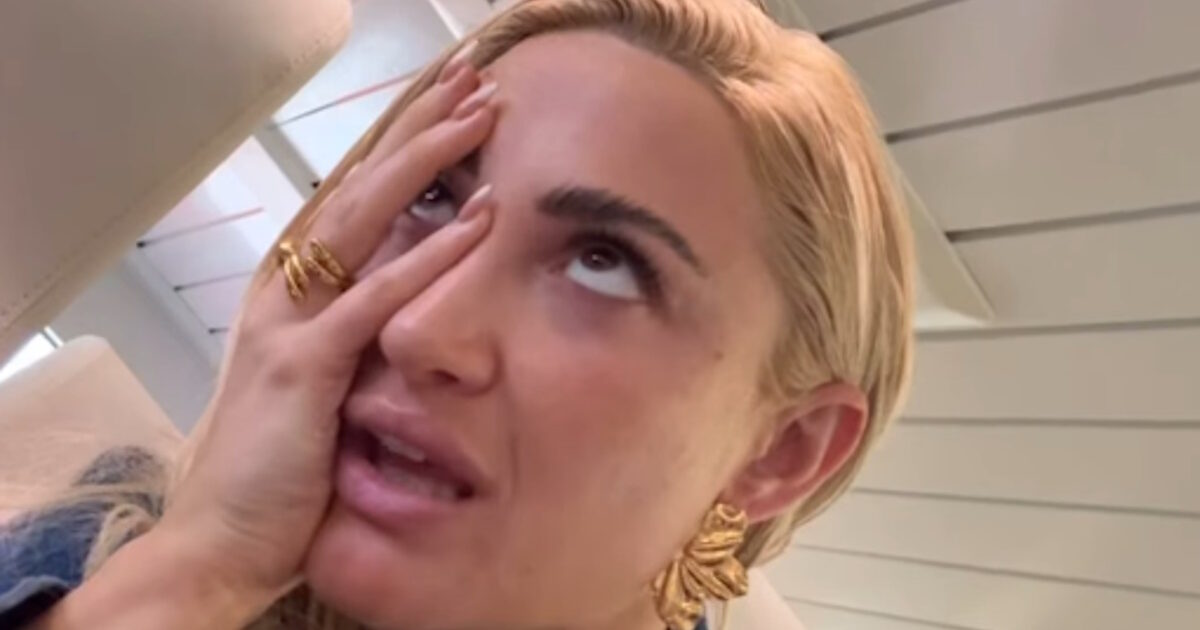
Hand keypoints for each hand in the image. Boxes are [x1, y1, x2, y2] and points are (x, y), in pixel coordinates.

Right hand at [153, 60, 499, 613]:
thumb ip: (360, 336)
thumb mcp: (325, 384)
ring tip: (482, 113)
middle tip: (472, 79)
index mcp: (289, 292)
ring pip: (365, 219)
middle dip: (417, 127)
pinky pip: (376, 299)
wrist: (218, 542)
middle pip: (359, 186)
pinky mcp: (302, 367)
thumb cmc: (278, 469)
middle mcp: (282, 291)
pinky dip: (431, 257)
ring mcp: (287, 323)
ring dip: (428, 160)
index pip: (353, 198)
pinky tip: (481, 219)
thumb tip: (418, 302)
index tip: (448, 103)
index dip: (399, 145)